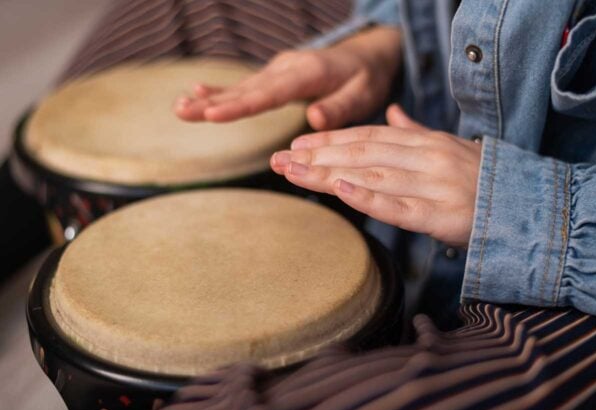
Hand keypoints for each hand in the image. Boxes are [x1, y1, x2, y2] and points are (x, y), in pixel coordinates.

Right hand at [174, 27, 402, 129]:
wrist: (367, 56)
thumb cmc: (367, 78)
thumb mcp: (364, 94)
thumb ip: (340, 108)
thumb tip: (313, 118)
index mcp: (308, 73)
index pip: (269, 94)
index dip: (239, 106)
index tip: (211, 113)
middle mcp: (287, 68)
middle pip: (246, 90)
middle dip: (212, 102)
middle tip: (180, 111)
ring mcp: (279, 70)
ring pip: (241, 87)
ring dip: (209, 98)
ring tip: (179, 106)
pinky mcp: (275, 76)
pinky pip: (246, 86)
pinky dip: (222, 90)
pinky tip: (197, 91)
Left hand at [270, 104, 481, 246]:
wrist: (528, 209)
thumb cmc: (484, 180)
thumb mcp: (449, 148)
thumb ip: (416, 131)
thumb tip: (390, 111)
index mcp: (425, 142)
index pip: (367, 137)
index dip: (330, 140)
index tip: (297, 145)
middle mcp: (426, 158)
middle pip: (361, 154)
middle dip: (317, 156)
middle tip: (278, 160)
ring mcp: (433, 184)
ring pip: (371, 176)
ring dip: (328, 174)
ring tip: (292, 172)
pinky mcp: (442, 215)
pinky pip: (399, 206)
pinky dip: (368, 197)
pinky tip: (339, 189)